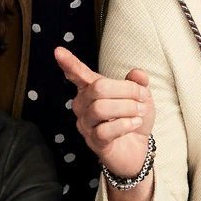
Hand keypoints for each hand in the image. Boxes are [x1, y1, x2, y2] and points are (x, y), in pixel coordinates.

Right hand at [54, 46, 152, 177]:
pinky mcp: (94, 142)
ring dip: (127, 108)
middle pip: (98, 88)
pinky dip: (125, 125)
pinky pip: (105, 130)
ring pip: (101, 108)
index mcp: (91, 89)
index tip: (58, 51)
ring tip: (140, 112)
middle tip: (142, 97)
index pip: (78, 74)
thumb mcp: (141, 97)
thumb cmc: (133, 119)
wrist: (138, 149)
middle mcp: (83, 105)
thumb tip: (138, 73)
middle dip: (126, 90)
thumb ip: (138, 83)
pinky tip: (134, 124)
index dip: (69, 63)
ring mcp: (86, 124)